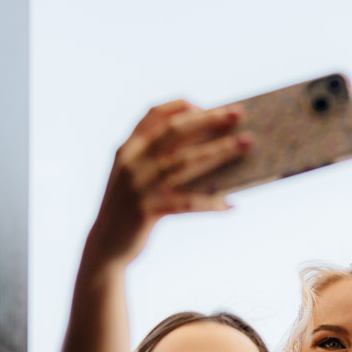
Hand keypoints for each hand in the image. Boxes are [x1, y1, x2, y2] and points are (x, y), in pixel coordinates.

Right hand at [84, 99, 251, 268]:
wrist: (105, 245)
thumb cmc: (129, 209)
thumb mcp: (134, 176)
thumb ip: (157, 158)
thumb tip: (209, 149)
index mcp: (128, 147)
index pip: (154, 114)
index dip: (182, 106)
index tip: (206, 106)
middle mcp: (132, 161)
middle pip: (176, 131)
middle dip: (209, 119)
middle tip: (238, 113)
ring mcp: (139, 184)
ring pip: (187, 161)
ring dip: (220, 150)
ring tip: (246, 144)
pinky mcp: (148, 210)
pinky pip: (188, 202)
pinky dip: (211, 202)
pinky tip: (230, 204)